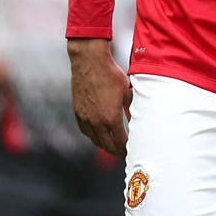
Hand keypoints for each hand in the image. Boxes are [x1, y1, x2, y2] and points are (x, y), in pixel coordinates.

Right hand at [67, 38, 131, 157]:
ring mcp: (85, 118)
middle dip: (116, 151)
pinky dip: (93, 136)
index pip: (120, 143)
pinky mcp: (77, 112)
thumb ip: (131, 110)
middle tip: (124, 153)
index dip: (126, 149)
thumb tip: (137, 121)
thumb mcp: (127, 92)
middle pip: (107, 146)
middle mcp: (96, 123)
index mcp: (111, 119)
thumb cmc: (111, 75)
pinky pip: (85, 131)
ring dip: (104, 145)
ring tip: (113, 146)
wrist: (90, 62)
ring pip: (95, 140)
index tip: (132, 151)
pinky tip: (98, 134)